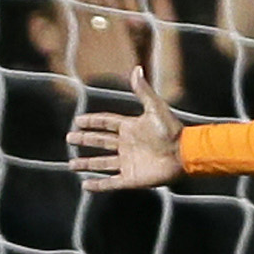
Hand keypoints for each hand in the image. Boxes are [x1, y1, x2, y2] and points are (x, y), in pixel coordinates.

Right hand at [68, 63, 185, 192]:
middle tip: (69, 138)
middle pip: (101, 142)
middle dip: (85, 140)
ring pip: (102, 163)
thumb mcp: (155, 108)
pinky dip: (98, 185)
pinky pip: (111, 183)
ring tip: (71, 164)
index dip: (92, 122)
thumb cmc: (171, 131)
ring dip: (87, 164)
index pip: (106, 123)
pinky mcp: (131, 178)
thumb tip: (137, 69)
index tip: (78, 121)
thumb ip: (143, 91)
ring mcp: (128, 162)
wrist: (183, 154)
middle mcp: (127, 145)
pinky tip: (85, 185)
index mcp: (130, 128)